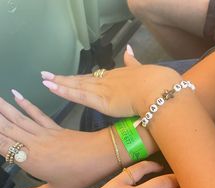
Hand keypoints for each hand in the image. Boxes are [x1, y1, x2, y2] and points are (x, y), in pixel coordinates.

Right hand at [0, 94, 123, 187]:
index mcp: (29, 160)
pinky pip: (37, 114)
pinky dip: (26, 104)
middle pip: (6, 127)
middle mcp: (32, 143)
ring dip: (3, 107)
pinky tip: (17, 94)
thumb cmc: (78, 176)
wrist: (99, 156)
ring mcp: (43, 133)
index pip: (2, 145)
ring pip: (18, 118)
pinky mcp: (54, 127)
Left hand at [41, 48, 180, 116]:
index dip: (79, 78)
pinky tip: (52, 87)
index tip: (68, 78)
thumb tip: (130, 50)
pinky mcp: (101, 101)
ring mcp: (101, 90)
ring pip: (76, 86)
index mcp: (116, 76)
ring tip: (44, 79)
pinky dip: (64, 92)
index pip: (93, 78)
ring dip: (59, 83)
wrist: (159, 90)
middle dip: (64, 78)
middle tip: (47, 75)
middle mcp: (105, 80)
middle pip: (80, 80)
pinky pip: (78, 95)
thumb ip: (134, 61)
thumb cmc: (156, 82)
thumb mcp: (143, 68)